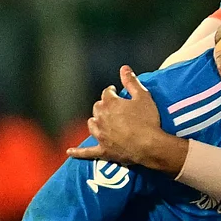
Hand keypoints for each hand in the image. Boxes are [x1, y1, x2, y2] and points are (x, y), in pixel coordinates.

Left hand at [67, 66, 183, 172]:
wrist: (150, 145)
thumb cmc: (148, 120)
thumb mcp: (143, 96)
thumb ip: (132, 82)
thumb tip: (124, 68)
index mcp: (110, 104)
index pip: (107, 93)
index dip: (112, 92)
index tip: (116, 92)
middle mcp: (101, 118)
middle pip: (97, 108)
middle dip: (104, 106)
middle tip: (114, 108)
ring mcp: (100, 135)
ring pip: (92, 125)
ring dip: (95, 121)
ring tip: (101, 121)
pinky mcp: (103, 150)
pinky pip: (87, 152)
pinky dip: (78, 152)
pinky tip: (70, 151)